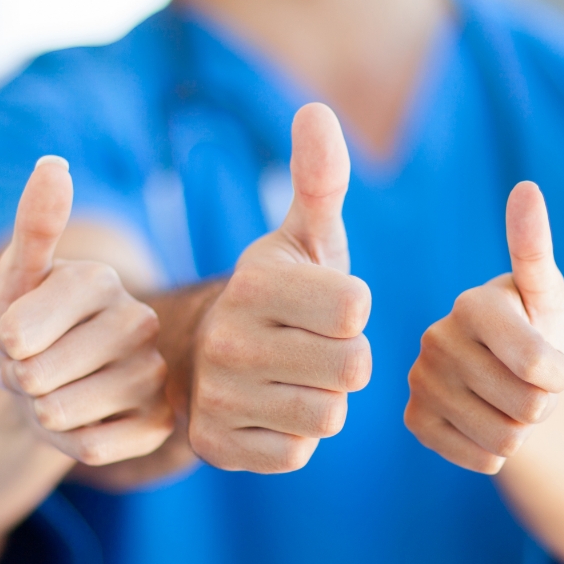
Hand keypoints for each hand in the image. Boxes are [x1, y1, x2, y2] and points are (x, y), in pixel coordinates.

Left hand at [0, 156, 174, 466]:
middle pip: (39, 376)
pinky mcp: (159, 423)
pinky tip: (82, 422)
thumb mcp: (13, 280)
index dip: (1, 345)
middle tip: (35, 369)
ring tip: (55, 393)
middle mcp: (139, 321)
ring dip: (41, 414)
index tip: (15, 336)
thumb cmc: (23, 329)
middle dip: (19, 382)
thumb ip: (33, 226)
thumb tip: (54, 163)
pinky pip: (92, 448)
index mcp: (101, 280)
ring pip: (62, 413)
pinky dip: (69, 444)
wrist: (46, 388)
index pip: (19, 331)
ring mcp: (155, 374)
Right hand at [188, 103, 371, 471]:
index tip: (321, 304)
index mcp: (254, 281)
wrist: (206, 355)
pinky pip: (297, 453)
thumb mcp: (302, 237)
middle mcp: (228, 338)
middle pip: (352, 366)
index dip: (351, 309)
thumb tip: (316, 110)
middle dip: (345, 358)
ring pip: (328, 414)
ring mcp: (217, 396)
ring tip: (291, 377)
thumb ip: (319, 178)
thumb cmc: (279, 293)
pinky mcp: (215, 445)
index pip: (356, 307)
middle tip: (310, 346)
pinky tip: (269, 410)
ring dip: (323, 399)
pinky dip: (293, 436)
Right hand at [405, 181, 563, 473]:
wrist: (508, 377)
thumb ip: (536, 249)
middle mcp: (435, 339)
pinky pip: (478, 458)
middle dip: (543, 405)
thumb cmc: (536, 327)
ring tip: (509, 402)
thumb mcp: (547, 296)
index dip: (560, 375)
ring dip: (522, 430)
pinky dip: (495, 451)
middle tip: (529, 384)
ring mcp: (420, 381)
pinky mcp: (415, 419)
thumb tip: (526, 188)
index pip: (538, 366)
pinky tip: (486, 424)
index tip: (554, 364)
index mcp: (472, 304)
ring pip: (504, 439)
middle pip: (526, 407)